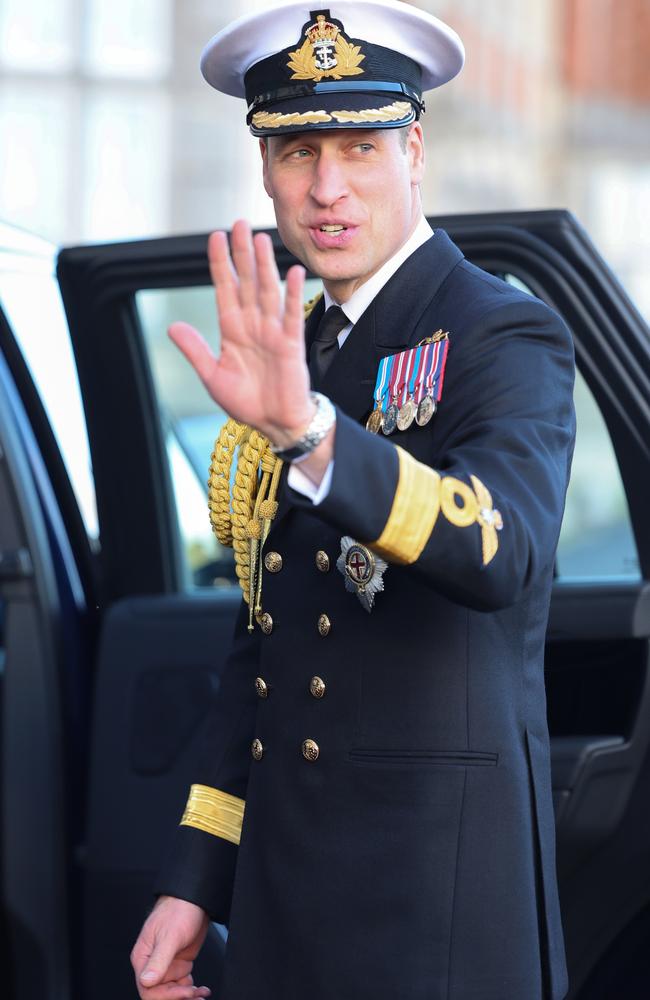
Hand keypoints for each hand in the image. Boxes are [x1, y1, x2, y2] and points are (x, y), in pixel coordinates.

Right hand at [131, 895, 210, 999]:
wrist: (194, 899)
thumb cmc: (178, 910)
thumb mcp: (170, 935)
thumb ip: (159, 959)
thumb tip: (146, 981)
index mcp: (143, 957)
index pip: (147, 989)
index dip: (166, 996)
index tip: (186, 993)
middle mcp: (152, 964)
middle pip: (160, 994)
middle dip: (178, 998)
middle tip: (196, 996)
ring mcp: (166, 964)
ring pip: (172, 992)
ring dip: (187, 996)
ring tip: (202, 994)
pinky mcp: (179, 963)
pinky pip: (181, 984)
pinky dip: (192, 990)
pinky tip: (202, 989)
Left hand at [168, 219, 313, 448]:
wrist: (275, 424)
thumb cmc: (247, 402)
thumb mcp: (213, 377)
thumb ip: (195, 350)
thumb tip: (173, 327)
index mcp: (232, 331)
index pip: (224, 289)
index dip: (219, 264)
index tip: (215, 237)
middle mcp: (252, 325)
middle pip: (246, 282)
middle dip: (241, 253)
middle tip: (238, 224)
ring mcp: (273, 331)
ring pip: (266, 291)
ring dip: (263, 265)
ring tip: (259, 238)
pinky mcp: (291, 343)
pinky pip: (291, 314)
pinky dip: (291, 293)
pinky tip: (291, 271)